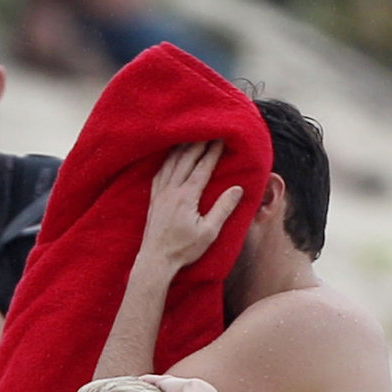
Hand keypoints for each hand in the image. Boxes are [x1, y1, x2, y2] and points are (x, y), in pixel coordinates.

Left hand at [137, 143, 242, 277]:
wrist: (156, 261)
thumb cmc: (183, 249)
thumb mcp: (209, 232)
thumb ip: (223, 209)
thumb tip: (238, 189)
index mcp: (187, 196)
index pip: (202, 167)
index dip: (213, 151)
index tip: (221, 138)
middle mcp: (172, 190)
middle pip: (186, 159)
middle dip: (199, 142)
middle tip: (209, 130)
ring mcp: (160, 193)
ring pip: (171, 162)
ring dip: (183, 147)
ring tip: (191, 136)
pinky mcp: (154, 199)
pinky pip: (160, 172)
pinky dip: (167, 160)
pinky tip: (171, 156)